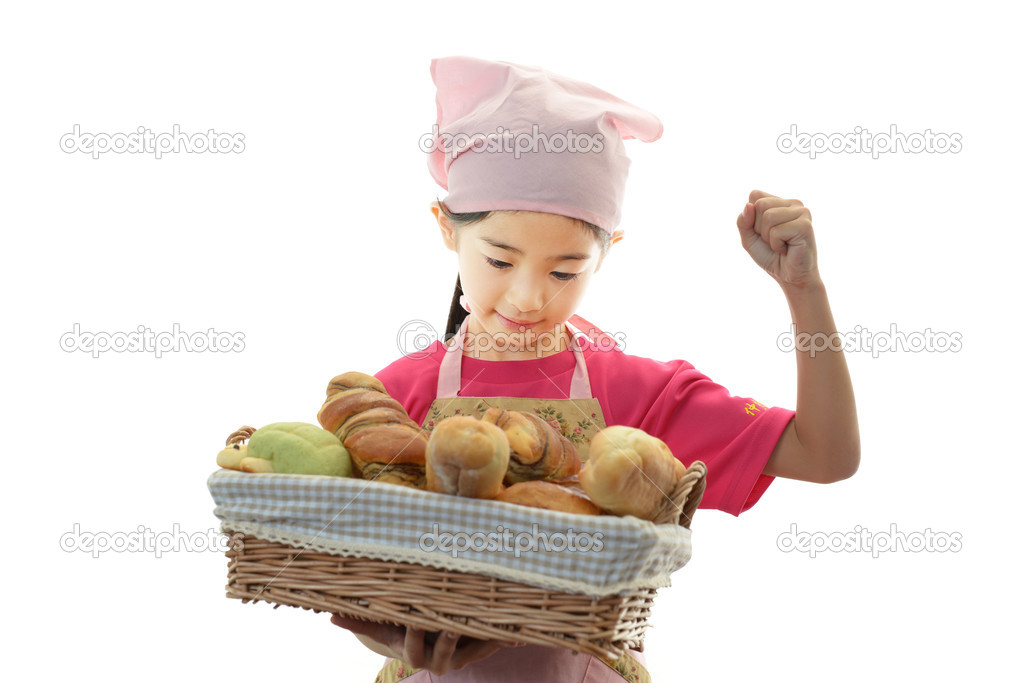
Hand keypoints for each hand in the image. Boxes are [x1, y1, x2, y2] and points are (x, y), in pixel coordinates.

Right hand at [330, 614, 524, 675]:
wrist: (425, 646)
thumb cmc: (400, 631)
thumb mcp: (383, 629)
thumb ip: (360, 623)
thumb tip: (331, 616)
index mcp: (415, 654)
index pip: (415, 642)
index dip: (417, 631)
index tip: (418, 617)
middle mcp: (440, 660)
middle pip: (447, 647)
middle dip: (452, 634)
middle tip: (456, 620)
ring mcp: (461, 657)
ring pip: (474, 647)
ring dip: (486, 636)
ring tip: (497, 624)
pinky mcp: (479, 651)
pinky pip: (493, 644)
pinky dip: (507, 637)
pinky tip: (523, 631)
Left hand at [737, 189, 820, 287]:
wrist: (790, 277)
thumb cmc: (771, 256)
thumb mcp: (749, 238)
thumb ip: (743, 221)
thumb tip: (749, 205)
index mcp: (781, 202)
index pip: (755, 195)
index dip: (752, 217)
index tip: (764, 231)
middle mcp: (794, 203)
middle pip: (760, 205)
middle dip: (760, 228)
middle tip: (774, 240)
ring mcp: (802, 213)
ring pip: (768, 217)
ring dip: (769, 237)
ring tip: (781, 244)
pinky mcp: (805, 226)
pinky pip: (777, 231)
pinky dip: (776, 245)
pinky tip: (788, 249)